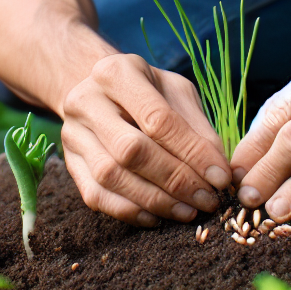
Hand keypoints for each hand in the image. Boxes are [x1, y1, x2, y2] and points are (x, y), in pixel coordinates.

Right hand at [60, 53, 231, 226]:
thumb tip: (218, 173)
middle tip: (206, 200)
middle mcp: (86, 100)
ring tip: (187, 211)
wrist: (100, 92)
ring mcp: (72, 133)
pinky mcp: (69, 162)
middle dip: (175, 181)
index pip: (158, 119)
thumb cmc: (147, 91)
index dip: (192, 153)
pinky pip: (96, 196)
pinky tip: (157, 216)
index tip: (220, 178)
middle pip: (131, 150)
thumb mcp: (176, 93)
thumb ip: (198, 128)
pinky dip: (130, 211)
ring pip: (111, 177)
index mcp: (116, 73)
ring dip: (155, 201)